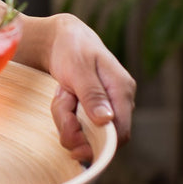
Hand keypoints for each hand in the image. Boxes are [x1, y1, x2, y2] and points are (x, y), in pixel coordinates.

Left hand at [39, 13, 135, 162]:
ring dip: (65, 116)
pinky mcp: (93, 108)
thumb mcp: (79, 68)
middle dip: (73, 125)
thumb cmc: (72, 48)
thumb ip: (92, 94)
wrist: (60, 39)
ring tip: (62, 93)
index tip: (74, 142)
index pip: (121, 132)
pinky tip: (63, 95)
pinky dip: (65, 112)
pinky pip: (77, 122)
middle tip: (61, 100)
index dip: (99, 144)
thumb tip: (107, 120)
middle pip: (99, 135)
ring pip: (84, 130)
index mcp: (122, 90)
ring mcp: (106, 105)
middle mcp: (118, 101)